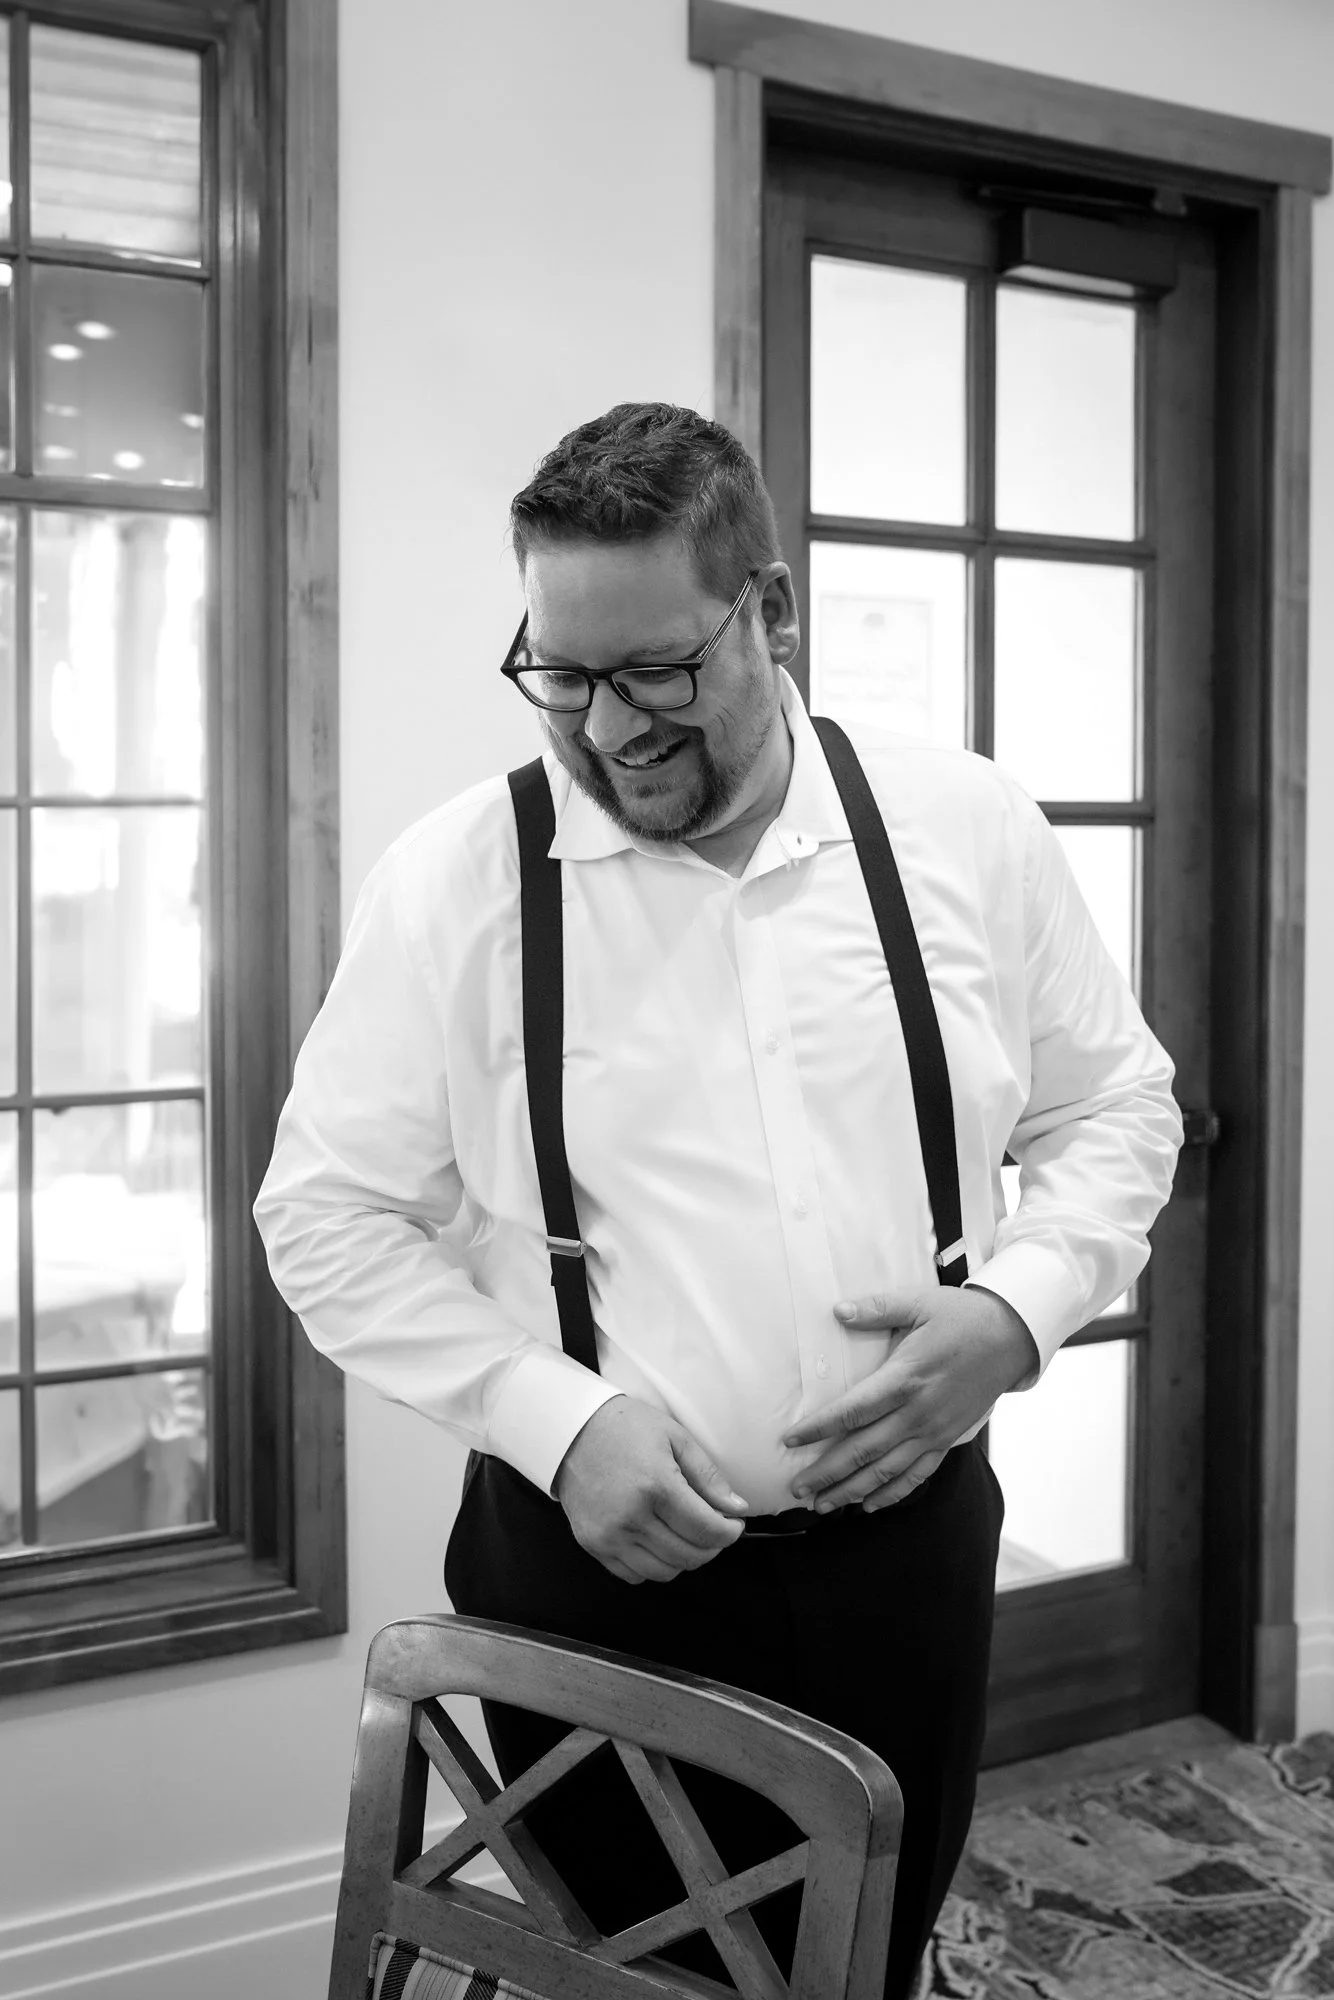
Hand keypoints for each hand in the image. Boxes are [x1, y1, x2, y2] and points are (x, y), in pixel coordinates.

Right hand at [554, 1395, 748, 1584]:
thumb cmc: (625, 1428)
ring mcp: (608, 1534)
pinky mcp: (593, 1544)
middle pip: (689, 1555)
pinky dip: (654, 1565)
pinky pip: (634, 1575)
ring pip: (664, 1572)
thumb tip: (737, 1509)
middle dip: (712, 1547)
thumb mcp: (675, 1438)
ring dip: (684, 1559)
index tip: (734, 1524)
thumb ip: (709, 1477)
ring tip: (686, 1534)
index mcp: (655, 1485)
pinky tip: (658, 1540)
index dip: (729, 1533)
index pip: (706, 1530)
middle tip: (715, 1529)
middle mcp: (630, 1516)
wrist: (571, 1429)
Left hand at [784, 1286, 1037, 1512]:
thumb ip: (877, 1308)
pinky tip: (869, 1505)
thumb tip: (837, 1311)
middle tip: (796, 1488)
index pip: (852, 1411)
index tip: (790, 1439)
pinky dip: (892, 1493)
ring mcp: (934, 1431)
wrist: (1011, 1337)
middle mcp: (918, 1413)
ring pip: (887, 1471)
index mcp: (905, 1379)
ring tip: (823, 1505)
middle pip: (864, 1451)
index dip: (818, 1428)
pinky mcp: (948, 1440)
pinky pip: (917, 1475)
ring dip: (853, 1490)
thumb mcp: (919, 1302)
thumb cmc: (962, 1317)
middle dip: (827, 1473)